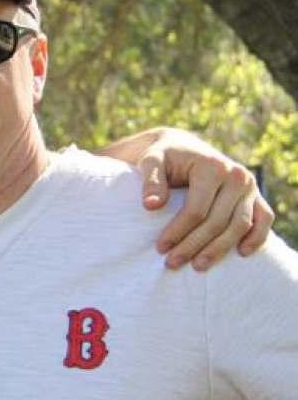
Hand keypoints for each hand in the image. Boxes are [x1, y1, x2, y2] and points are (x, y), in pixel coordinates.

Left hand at [137, 128, 272, 270]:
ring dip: (220, 250)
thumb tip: (150, 205)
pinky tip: (242, 253)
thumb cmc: (166, 156)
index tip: (160, 247)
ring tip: (198, 266)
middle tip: (172, 263)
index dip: (178, 231)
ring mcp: (249, 187)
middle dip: (194, 246)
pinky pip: (264, 219)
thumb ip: (151, 180)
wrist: (184, 147)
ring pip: (239, 226)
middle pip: (217, 222)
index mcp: (212, 167)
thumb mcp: (152, 160)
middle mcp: (236, 176)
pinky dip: (257, 237)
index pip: (196, 209)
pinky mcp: (256, 196)